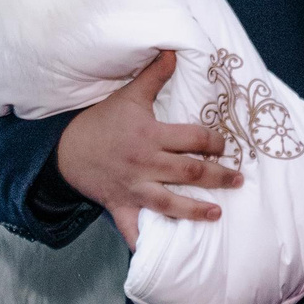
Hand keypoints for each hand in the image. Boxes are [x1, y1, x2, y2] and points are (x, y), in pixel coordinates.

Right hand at [54, 52, 235, 248]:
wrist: (65, 149)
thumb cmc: (101, 121)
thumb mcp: (128, 95)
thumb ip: (154, 75)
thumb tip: (173, 50)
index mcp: (150, 136)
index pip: (193, 140)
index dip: (215, 142)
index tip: (227, 145)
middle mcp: (145, 164)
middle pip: (189, 172)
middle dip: (218, 177)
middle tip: (238, 180)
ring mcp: (134, 189)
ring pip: (170, 203)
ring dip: (195, 210)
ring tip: (217, 213)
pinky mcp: (121, 206)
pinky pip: (135, 229)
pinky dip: (147, 242)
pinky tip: (167, 253)